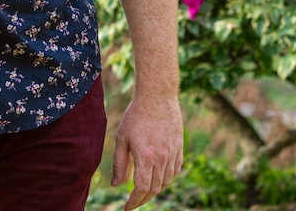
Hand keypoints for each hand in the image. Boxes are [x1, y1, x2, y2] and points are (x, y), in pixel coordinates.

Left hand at [111, 94, 183, 209]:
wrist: (157, 96)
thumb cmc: (136, 115)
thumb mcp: (122, 138)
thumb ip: (120, 164)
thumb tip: (116, 185)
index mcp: (145, 156)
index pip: (141, 189)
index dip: (134, 202)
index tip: (127, 207)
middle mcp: (162, 158)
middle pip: (154, 189)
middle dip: (143, 200)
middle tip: (133, 202)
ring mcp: (173, 153)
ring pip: (166, 182)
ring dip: (155, 190)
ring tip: (144, 192)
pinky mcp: (180, 148)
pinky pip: (175, 171)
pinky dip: (167, 179)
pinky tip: (159, 179)